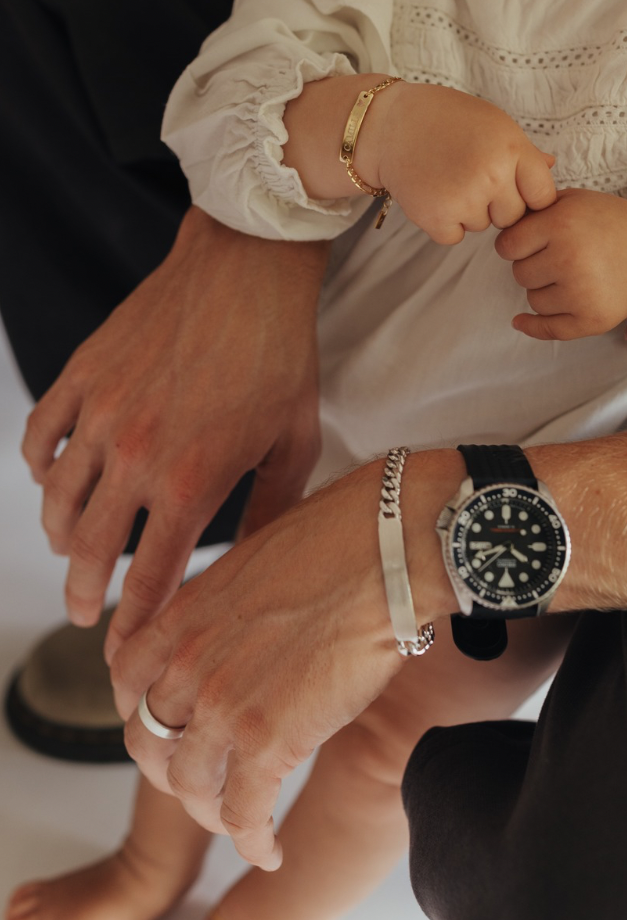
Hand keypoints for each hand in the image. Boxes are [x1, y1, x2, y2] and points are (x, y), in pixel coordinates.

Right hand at [21, 207, 327, 659]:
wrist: (247, 272)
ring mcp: (101, 413)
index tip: (124, 647)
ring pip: (58, 500)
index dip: (134, 620)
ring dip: (62, 537)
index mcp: (192, 480)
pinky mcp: (82, 376)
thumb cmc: (280, 356)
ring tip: (72, 551)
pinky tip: (54, 482)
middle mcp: (136, 455)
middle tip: (83, 614)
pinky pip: (41, 438)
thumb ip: (271, 512)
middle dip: (84, 593)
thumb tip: (255, 566)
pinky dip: (41, 470)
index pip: (150, 576)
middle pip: (92, 549)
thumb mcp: (292, 444)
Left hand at [112, 455, 458, 867]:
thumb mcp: (252, 561)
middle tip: (202, 782)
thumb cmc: (340, 540)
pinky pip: (245, 814)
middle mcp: (187, 664)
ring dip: (213, 813)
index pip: (126, 682)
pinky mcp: (269, 741)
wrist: (386, 549)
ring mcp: (223, 706)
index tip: (169, 727)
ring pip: (191, 787)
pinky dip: (253, 842)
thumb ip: (224, 608)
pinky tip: (271, 850)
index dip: (142, 713)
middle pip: (148, 743)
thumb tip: (242, 630)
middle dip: (171, 771)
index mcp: (181, 615)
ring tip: (242, 819)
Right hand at [370, 84, 555, 244]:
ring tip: (449, 179)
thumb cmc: (446, 119)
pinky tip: (434, 194)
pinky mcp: (436, 219)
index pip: (543, 196)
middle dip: (498, 204)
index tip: (514, 188)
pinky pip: (455, 236)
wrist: (390, 125)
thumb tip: (552, 167)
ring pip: (483, 226)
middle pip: (513, 216)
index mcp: (511, 150)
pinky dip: (445, 223)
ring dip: (470, 212)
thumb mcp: (493, 124)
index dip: (530, 196)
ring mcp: (463, 200)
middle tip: (471, 178)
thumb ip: (523, 152)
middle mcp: (491, 176)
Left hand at [495, 188, 626, 339]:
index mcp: (563, 224)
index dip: (515, 244)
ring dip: (542, 290)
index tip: (527, 243)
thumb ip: (535, 208)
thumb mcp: (573, 201)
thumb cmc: (607, 224)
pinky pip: (546, 329)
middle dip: (531, 266)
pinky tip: (520, 321)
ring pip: (532, 300)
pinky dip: (532, 325)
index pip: (508, 245)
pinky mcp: (591, 320)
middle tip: (556, 258)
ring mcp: (581, 293)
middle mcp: (571, 259)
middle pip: (519, 274)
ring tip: (569, 276)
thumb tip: (499, 222)